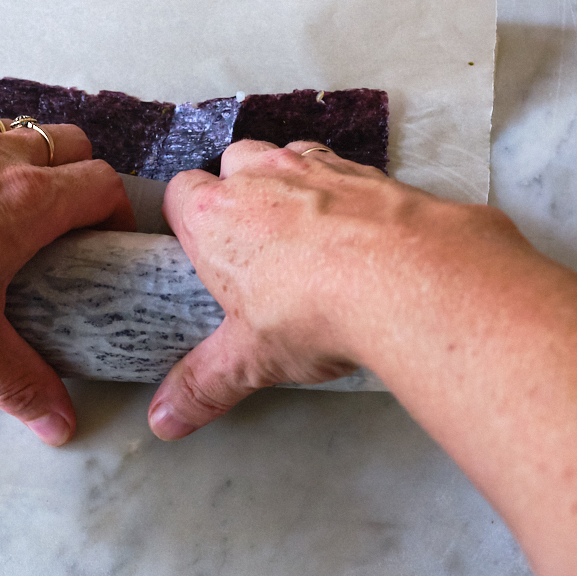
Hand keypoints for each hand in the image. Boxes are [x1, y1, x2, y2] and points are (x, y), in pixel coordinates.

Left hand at [0, 122, 134, 445]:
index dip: (116, 212)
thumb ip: (18, 381)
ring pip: (4, 135)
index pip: (101, 183)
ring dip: (16, 166)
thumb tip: (57, 421)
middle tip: (63, 228)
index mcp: (23, 200)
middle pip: (64, 142)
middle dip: (76, 177)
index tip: (107, 242)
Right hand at [148, 139, 517, 439]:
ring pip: (287, 155)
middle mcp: (261, 179)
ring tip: (306, 234)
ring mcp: (317, 168)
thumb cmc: (316, 308)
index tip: (201, 249)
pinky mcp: (369, 172)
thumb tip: (165, 420)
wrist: (411, 278)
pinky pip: (345, 169)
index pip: (180, 193)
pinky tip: (358, 232)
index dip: (188, 218)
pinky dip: (345, 192)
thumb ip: (204, 386)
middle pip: (233, 162)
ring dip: (290, 182)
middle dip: (238, 189)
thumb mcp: (251, 359)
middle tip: (255, 243)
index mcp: (215, 218)